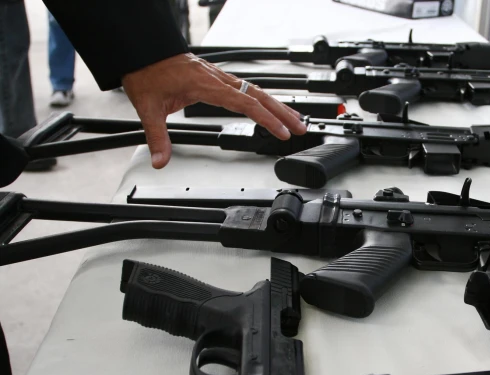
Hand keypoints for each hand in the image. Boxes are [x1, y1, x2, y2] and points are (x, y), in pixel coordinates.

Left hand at [122, 53, 306, 168]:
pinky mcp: (217, 78)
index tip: (282, 132)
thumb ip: (157, 137)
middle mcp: (218, 79)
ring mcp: (219, 77)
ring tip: (295, 119)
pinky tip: (270, 106)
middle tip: (301, 128)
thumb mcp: (148, 107)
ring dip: (277, 105)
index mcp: (207, 86)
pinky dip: (263, 99)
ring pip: (257, 90)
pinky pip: (247, 87)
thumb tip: (160, 161)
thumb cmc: (147, 73)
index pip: (246, 103)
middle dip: (283, 112)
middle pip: (260, 95)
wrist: (143, 52)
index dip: (266, 119)